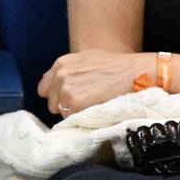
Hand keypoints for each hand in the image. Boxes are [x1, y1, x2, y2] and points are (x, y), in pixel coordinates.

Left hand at [37, 49, 151, 117]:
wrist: (134, 73)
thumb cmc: (118, 66)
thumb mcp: (88, 59)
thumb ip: (70, 71)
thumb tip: (58, 84)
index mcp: (61, 64)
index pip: (45, 89)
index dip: (57, 96)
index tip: (71, 100)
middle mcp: (60, 76)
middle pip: (53, 103)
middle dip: (66, 106)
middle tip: (86, 105)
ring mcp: (67, 90)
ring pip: (63, 113)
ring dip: (75, 114)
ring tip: (93, 108)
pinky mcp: (76, 104)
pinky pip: (72, 120)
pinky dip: (82, 120)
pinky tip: (95, 112)